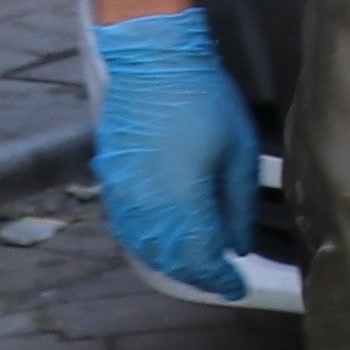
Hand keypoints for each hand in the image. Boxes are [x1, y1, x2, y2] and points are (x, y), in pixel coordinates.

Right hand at [91, 6, 260, 303]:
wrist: (152, 63)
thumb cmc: (203, 100)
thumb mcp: (239, 151)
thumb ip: (238, 205)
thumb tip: (237, 244)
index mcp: (184, 203)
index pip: (202, 260)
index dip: (220, 280)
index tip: (237, 286)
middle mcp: (148, 208)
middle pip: (171, 260)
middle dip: (198, 274)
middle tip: (220, 277)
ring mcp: (123, 195)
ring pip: (145, 248)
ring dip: (171, 262)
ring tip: (195, 263)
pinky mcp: (110, 180)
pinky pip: (126, 227)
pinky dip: (147, 242)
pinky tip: (162, 240)